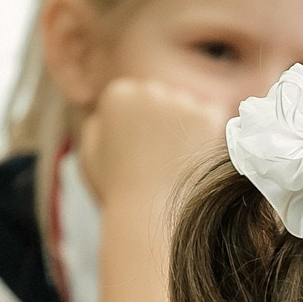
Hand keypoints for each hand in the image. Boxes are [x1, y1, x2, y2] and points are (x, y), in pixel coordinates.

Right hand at [76, 78, 227, 211]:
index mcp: (118, 94)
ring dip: (187, 126)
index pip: (138, 96)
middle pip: (164, 97)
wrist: (149, 212)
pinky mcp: (205, 116)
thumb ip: (97, 126)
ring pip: (188, 106)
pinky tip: (194, 155)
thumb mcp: (90, 153)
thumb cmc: (117, 189)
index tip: (142, 149)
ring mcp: (179, 102)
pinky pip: (212, 114)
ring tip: (176, 159)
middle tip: (161, 156)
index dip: (141, 125)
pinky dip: (209, 131)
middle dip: (164, 120)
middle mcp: (148, 89)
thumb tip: (107, 113)